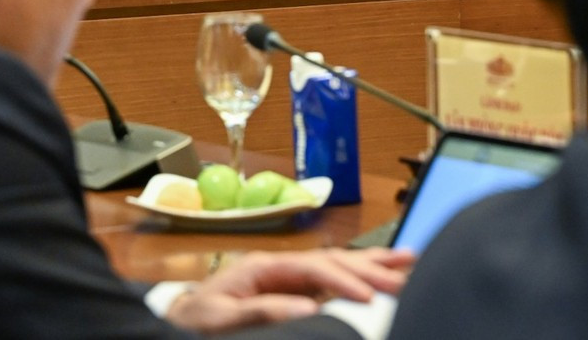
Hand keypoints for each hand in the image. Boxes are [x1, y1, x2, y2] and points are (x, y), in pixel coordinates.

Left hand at [166, 248, 413, 332]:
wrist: (178, 325)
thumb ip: (262, 309)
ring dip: (373, 266)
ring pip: (338, 267)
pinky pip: (332, 285)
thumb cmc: (195, 321)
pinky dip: (359, 280)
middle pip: (334, 261)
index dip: (344, 281)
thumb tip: (307, 306)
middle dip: (372, 267)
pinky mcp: (293, 295)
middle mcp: (281, 267)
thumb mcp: (222, 317)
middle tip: (408, 273)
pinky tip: (380, 277)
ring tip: (409, 261)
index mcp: (265, 267)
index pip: (315, 269)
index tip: (370, 296)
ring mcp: (288, 280)